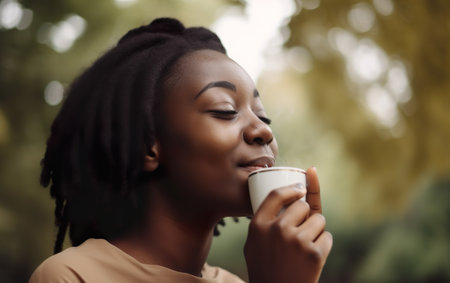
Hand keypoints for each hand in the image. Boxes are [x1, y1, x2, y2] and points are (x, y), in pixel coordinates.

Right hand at [244, 167, 332, 282]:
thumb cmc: (265, 269)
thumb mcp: (254, 244)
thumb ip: (265, 221)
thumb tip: (293, 192)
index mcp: (259, 226)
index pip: (276, 195)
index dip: (291, 189)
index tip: (301, 188)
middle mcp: (277, 230)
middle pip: (302, 205)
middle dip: (306, 215)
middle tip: (300, 233)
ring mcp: (297, 241)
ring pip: (319, 220)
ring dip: (316, 230)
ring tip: (304, 248)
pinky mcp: (314, 253)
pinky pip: (327, 237)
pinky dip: (323, 245)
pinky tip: (311, 258)